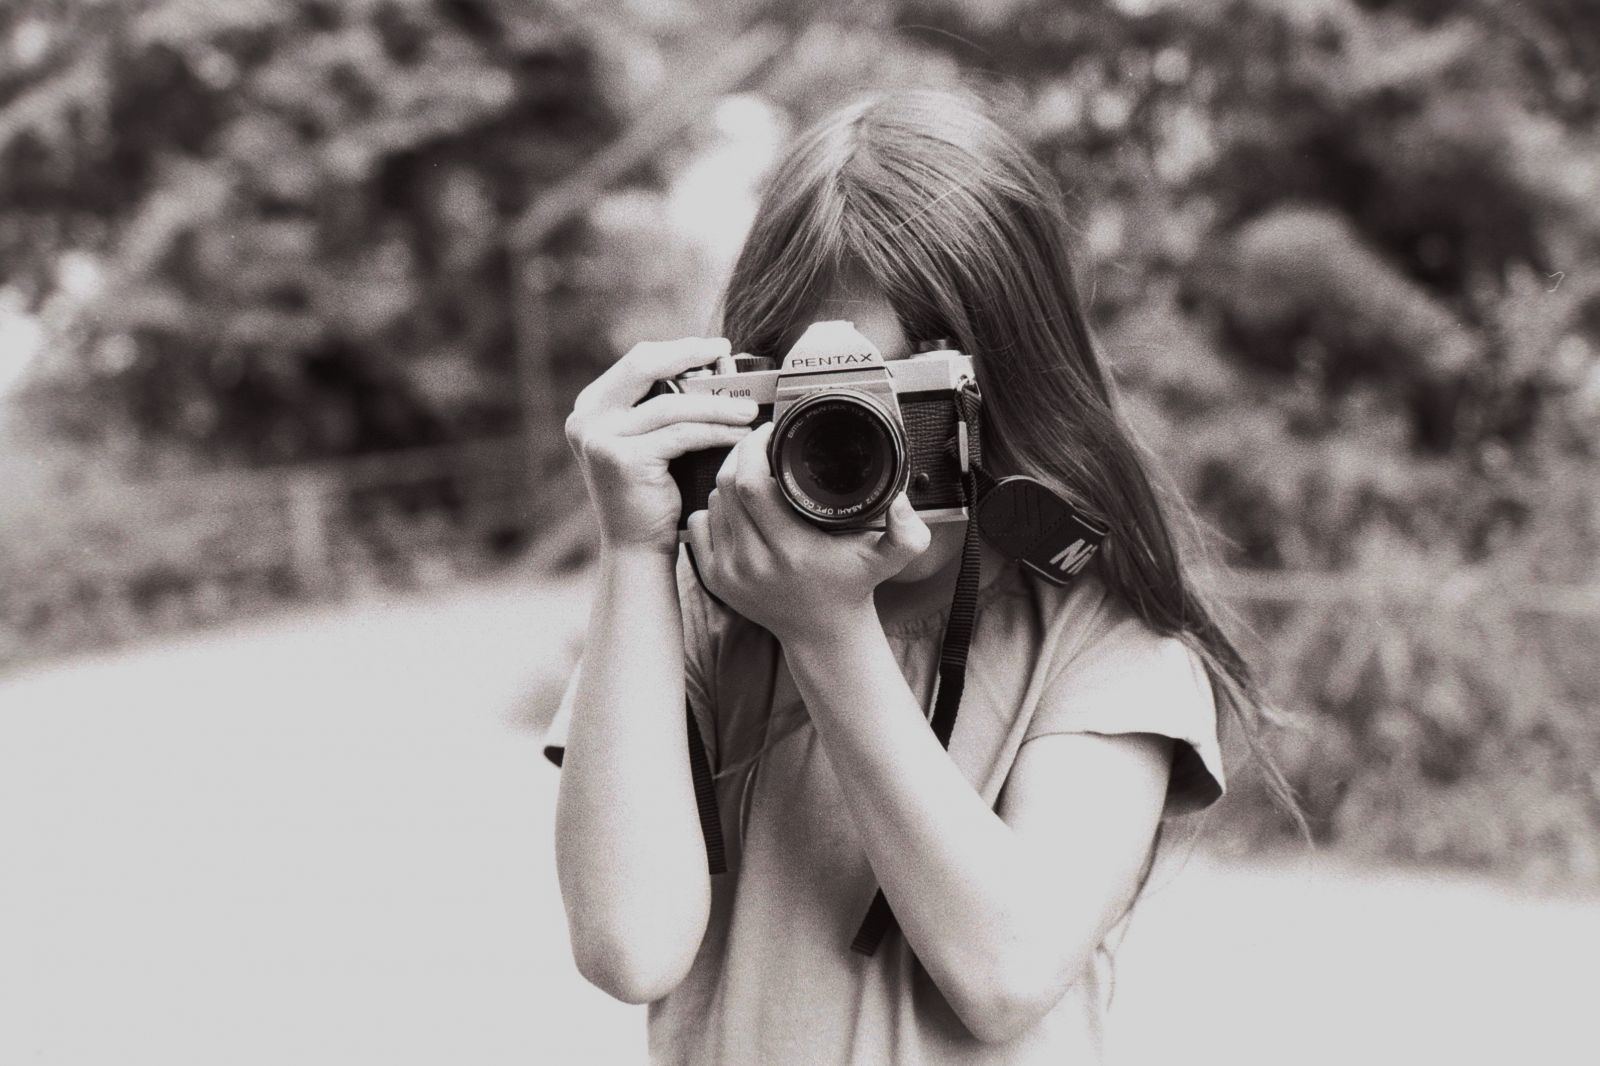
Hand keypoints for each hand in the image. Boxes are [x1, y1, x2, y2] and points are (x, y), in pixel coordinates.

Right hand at [565, 337, 758, 554]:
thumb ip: (664, 405)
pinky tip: (740, 436)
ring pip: (672, 405)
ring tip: (749, 411)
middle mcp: (586, 418)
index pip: (638, 360)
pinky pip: (681, 434)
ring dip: (716, 405)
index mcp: (591, 406)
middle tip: (727, 355)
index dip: (678, 348)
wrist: (637, 548)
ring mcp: (600, 438)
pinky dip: (716, 432)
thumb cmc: (653, 494)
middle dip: (691, 355)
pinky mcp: (622, 459)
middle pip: (645, 366)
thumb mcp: (652, 439)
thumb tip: (715, 367)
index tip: (715, 347)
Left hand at [685, 423, 931, 643]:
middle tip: (759, 443)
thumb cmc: (852, 586)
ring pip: (712, 502)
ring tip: (754, 475)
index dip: (754, 449)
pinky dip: (713, 508)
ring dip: (728, 481)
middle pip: (726, 486)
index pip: (752, 485)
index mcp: (792, 550)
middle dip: (739, 455)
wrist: (822, 632)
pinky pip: (699, 525)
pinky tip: (736, 506)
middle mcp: (755, 563)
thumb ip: (907, 532)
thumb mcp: (888, 558)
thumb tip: (902, 501)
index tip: (770, 432)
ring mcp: (730, 573)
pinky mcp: (714, 579)